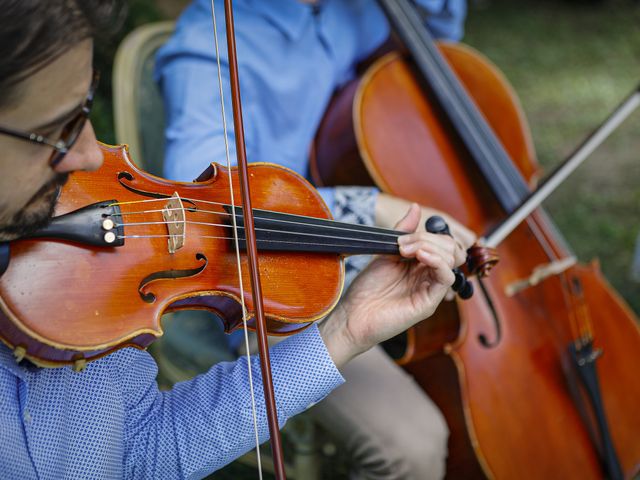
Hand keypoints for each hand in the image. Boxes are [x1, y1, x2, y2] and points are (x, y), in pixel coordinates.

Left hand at [319, 204, 463, 367]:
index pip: (441, 242)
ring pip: (451, 259)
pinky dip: (436, 261)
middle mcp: (430, 277)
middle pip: (450, 248)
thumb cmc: (367, 288)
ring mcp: (431, 290)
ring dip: (430, 247)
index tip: (401, 238)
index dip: (425, 234)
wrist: (352, 314)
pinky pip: (446, 277)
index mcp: (421, 265)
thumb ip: (403, 232)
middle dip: (428, 238)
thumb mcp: (386, 252)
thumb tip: (416, 207)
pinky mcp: (429, 303)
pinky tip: (420, 256)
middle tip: (403, 245)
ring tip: (406, 251)